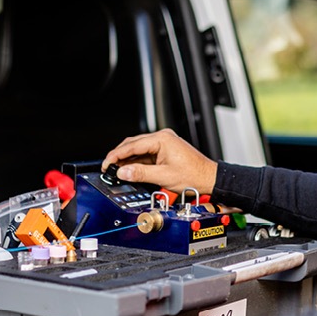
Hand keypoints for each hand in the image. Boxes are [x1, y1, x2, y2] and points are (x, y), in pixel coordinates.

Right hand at [102, 129, 217, 193]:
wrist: (209, 178)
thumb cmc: (194, 175)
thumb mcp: (163, 176)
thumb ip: (140, 173)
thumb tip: (122, 172)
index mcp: (162, 139)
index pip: (132, 145)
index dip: (116, 155)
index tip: (107, 164)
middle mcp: (163, 137)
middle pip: (133, 144)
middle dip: (119, 156)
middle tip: (108, 167)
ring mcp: (164, 143)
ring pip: (139, 149)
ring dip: (128, 160)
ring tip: (117, 170)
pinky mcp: (165, 150)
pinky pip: (146, 154)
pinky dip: (137, 162)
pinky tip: (130, 169)